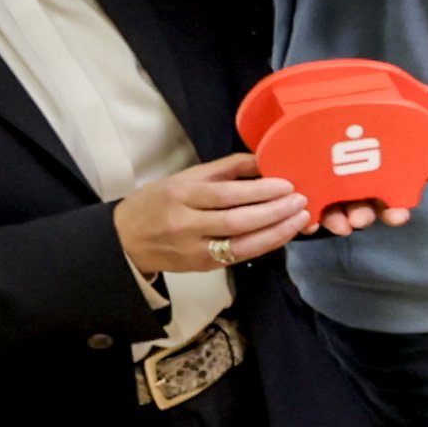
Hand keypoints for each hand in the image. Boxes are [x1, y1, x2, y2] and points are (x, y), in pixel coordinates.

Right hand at [114, 152, 308, 278]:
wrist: (126, 240)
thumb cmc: (158, 202)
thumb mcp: (184, 177)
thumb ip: (225, 169)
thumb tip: (262, 159)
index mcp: (180, 195)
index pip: (226, 195)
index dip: (260, 191)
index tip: (287, 184)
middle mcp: (186, 225)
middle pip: (237, 221)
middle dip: (275, 212)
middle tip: (301, 201)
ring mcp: (194, 250)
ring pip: (242, 244)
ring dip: (277, 232)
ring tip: (300, 219)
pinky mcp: (203, 267)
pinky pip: (240, 257)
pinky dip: (265, 245)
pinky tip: (283, 233)